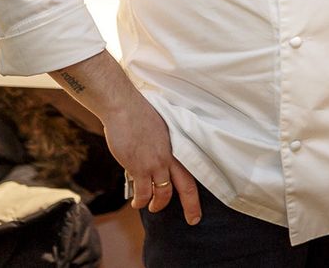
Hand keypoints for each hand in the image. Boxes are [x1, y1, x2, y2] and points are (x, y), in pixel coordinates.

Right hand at [102, 94, 202, 224]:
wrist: (124, 108)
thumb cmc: (139, 115)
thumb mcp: (160, 130)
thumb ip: (163, 146)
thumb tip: (158, 160)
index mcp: (178, 145)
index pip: (194, 170)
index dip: (200, 185)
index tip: (204, 194)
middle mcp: (171, 157)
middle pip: (187, 187)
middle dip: (191, 206)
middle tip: (193, 219)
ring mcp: (156, 163)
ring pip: (163, 194)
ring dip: (157, 204)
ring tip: (152, 207)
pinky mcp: (139, 167)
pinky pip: (143, 193)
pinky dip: (140, 201)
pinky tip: (136, 202)